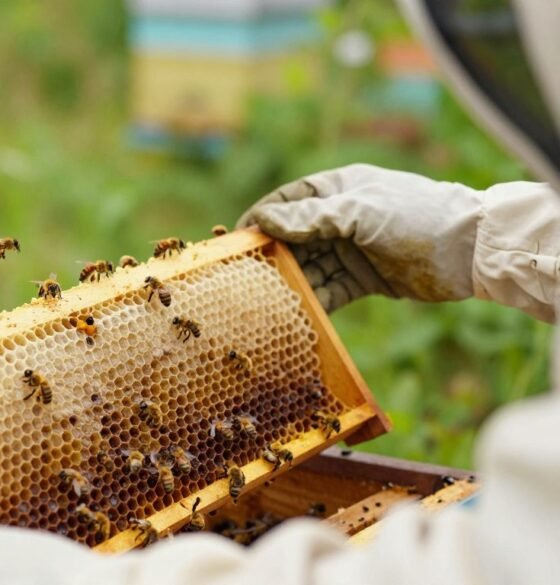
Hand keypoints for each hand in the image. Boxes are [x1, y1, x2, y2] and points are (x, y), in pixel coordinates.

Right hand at [236, 164, 483, 310]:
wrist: (469, 251)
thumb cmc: (415, 217)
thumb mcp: (360, 212)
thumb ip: (312, 218)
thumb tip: (263, 221)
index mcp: (339, 189)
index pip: (288, 200)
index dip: (261, 218)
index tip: (237, 237)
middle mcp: (340, 219)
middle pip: (294, 238)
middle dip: (272, 256)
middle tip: (245, 276)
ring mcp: (351, 250)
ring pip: (310, 267)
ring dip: (291, 283)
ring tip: (267, 300)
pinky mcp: (363, 279)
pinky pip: (329, 291)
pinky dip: (314, 302)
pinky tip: (296, 315)